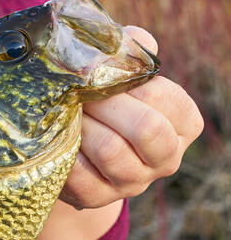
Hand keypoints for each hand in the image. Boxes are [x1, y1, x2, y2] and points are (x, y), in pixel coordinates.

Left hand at [60, 27, 203, 210]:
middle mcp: (167, 158)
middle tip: (80, 90)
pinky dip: (65, 150)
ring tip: (66, 110)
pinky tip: (58, 135)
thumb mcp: (122, 72)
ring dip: (82, 124)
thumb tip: (126, 41)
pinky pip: (80, 175)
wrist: (75, 144)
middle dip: (106, 103)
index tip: (102, 72)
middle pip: (147, 128)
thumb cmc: (106, 98)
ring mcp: (134, 182)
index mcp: (183, 124)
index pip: (168, 98)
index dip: (131, 81)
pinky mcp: (98, 198)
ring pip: (111, 151)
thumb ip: (130, 52)